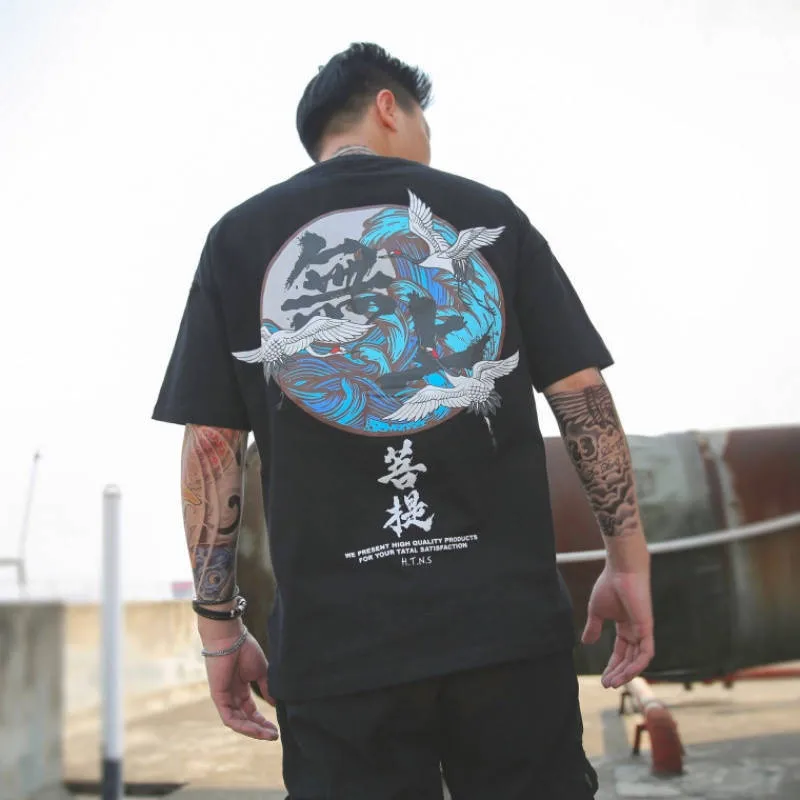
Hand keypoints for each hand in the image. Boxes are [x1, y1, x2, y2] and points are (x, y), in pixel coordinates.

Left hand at [203, 629, 278, 740]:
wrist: (230, 638)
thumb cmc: (245, 649)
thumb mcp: (261, 672)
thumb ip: (266, 688)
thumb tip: (274, 704)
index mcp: (240, 688)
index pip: (251, 710)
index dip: (263, 721)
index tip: (276, 728)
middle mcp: (231, 695)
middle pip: (245, 719)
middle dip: (260, 729)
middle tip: (274, 736)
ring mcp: (224, 698)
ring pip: (238, 722)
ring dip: (253, 730)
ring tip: (268, 735)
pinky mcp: (219, 698)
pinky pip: (230, 718)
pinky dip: (243, 726)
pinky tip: (256, 729)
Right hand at [581, 566, 654, 688]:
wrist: (620, 571)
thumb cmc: (609, 586)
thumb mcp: (596, 611)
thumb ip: (593, 628)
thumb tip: (586, 643)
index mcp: (625, 627)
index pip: (620, 653)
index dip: (612, 666)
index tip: (602, 679)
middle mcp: (636, 631)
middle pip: (629, 659)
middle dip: (618, 673)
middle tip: (607, 685)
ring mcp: (643, 631)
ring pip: (638, 660)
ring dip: (626, 673)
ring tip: (613, 683)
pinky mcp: (647, 629)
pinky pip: (645, 654)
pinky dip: (637, 665)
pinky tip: (626, 673)